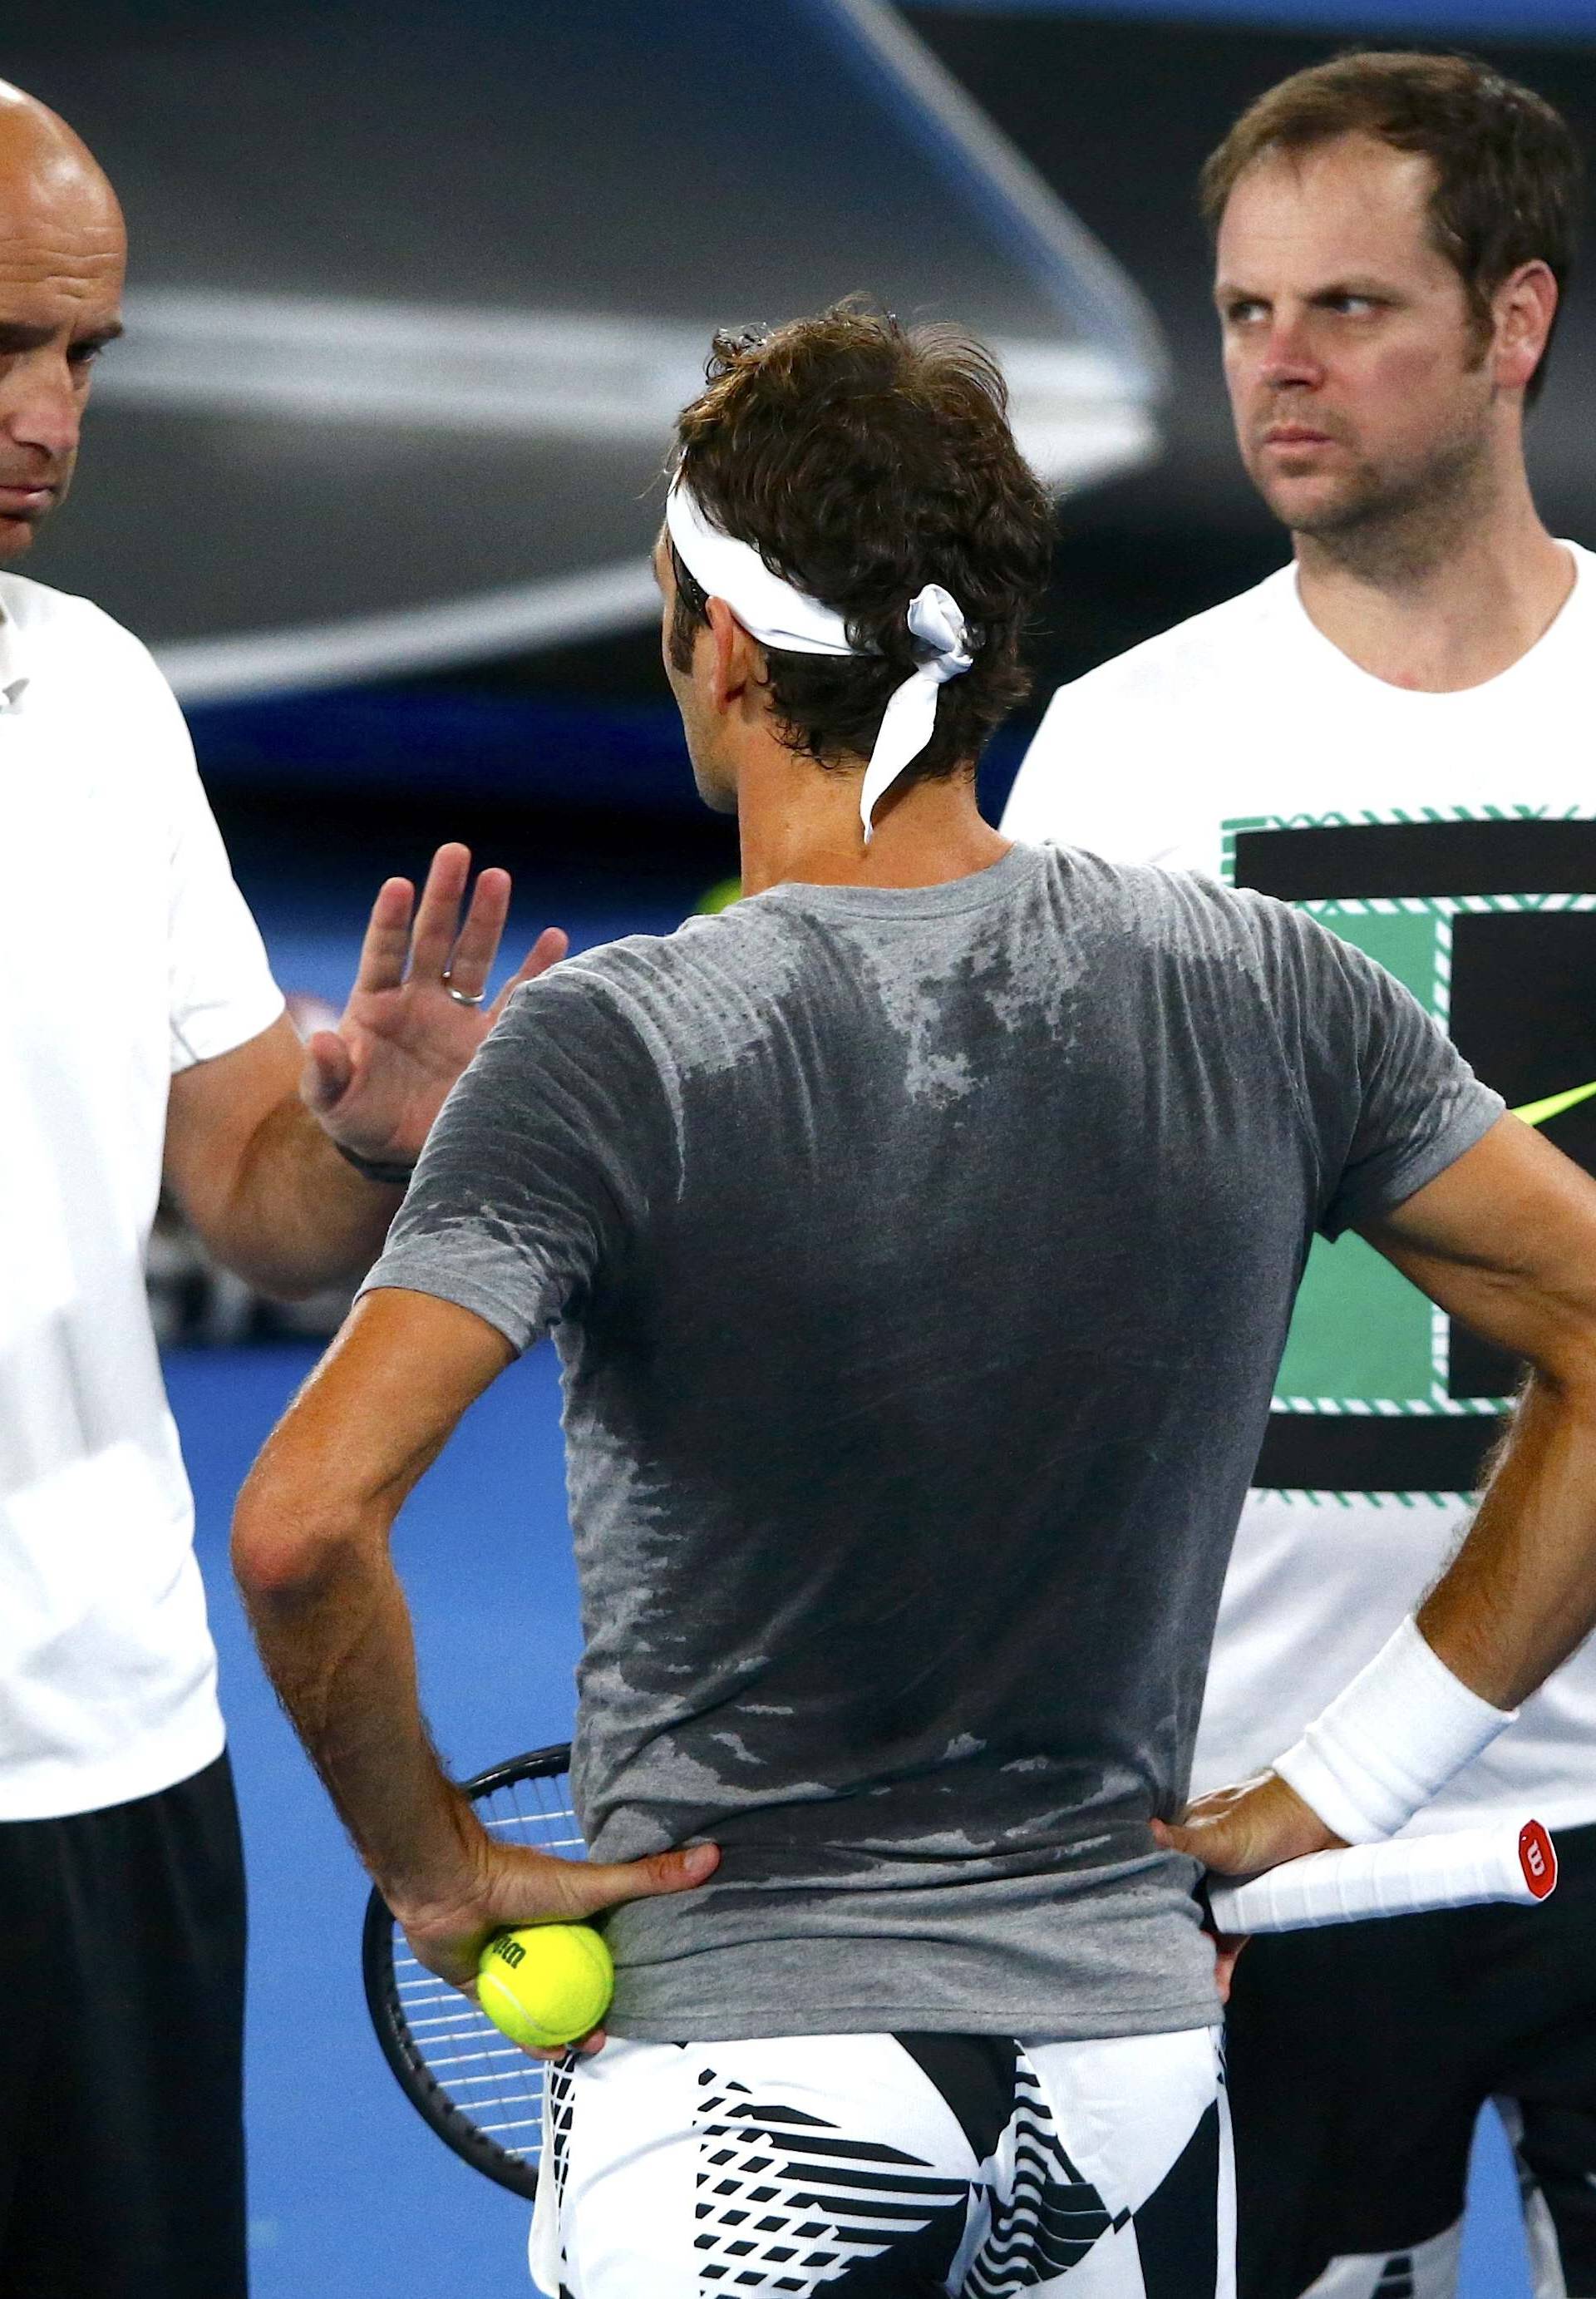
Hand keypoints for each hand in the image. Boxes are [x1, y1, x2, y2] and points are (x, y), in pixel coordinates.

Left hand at [300, 844, 568, 1164]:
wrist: (405, 1153)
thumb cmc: (360, 1120)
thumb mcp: (332, 1102)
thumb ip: (325, 1073)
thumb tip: (322, 1041)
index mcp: (376, 1004)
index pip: (384, 951)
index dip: (391, 920)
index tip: (401, 884)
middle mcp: (419, 999)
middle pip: (433, 938)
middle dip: (443, 897)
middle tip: (455, 853)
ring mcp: (457, 1017)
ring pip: (475, 958)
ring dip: (486, 919)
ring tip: (498, 877)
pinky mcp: (492, 1041)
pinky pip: (518, 1001)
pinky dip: (537, 971)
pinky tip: (556, 940)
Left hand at [395, 1831, 720, 2059]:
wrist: (450, 1889)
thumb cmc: (522, 1879)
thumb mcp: (593, 1885)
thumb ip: (649, 1877)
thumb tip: (712, 1855)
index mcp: (569, 1916)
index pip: (601, 1957)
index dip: (618, 1982)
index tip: (635, 2005)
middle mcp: (542, 1939)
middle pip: (573, 1986)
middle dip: (592, 2013)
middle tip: (605, 2036)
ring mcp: (512, 1962)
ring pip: (542, 2007)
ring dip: (561, 2030)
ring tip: (578, 2050)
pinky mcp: (482, 1982)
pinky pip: (508, 2016)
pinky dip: (525, 2035)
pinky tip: (545, 2052)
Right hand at [1152, 1770, 1344, 2003]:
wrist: (1326, 1820)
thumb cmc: (1267, 1817)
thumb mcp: (1221, 1833)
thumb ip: (1184, 1841)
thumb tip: (1145, 1831)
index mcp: (1185, 1841)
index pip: (1155, 1877)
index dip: (1147, 1906)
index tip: (1140, 1936)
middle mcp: (1200, 1864)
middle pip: (1178, 1907)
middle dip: (1172, 1939)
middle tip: (1167, 1971)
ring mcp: (1227, 1886)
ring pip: (1203, 1927)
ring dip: (1198, 1957)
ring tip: (1192, 1983)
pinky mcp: (1251, 1907)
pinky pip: (1231, 1941)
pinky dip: (1223, 1964)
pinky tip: (1219, 1987)